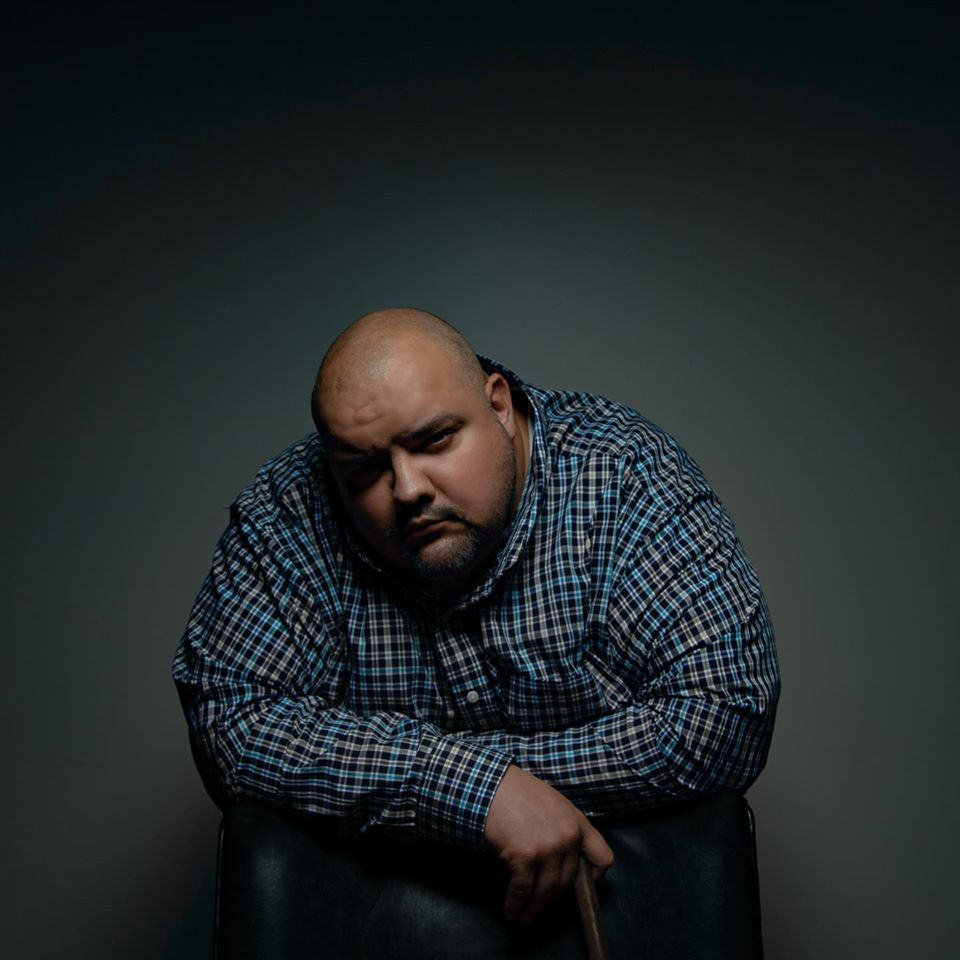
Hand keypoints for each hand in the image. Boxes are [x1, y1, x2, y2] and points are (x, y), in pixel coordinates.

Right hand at [483, 764, 613, 924]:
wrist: (490, 784)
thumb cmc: (516, 792)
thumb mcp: (551, 804)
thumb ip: (561, 828)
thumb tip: (559, 860)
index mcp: (577, 822)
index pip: (603, 857)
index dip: (594, 877)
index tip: (579, 885)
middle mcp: (567, 836)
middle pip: (567, 881)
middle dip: (552, 898)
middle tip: (539, 908)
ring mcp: (548, 847)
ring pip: (547, 890)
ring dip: (534, 909)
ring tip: (524, 917)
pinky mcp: (526, 856)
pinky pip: (524, 890)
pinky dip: (516, 904)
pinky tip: (511, 910)